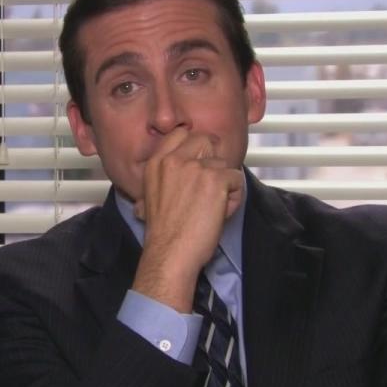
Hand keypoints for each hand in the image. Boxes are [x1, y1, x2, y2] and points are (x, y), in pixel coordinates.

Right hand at [130, 128, 243, 311]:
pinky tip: (219, 213)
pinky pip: (237, 179)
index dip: (194, 145)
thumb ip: (164, 177)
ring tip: (212, 206)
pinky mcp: (216, 180)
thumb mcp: (149, 196)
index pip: (180, 133)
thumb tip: (174, 176)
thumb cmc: (163, 233)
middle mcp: (175, 160)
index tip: (198, 161)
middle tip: (211, 183)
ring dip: (224, 184)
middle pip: (206, 140)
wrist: (170, 253)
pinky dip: (234, 197)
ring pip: (224, 163)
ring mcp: (196, 168)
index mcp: (157, 163)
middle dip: (213, 159)